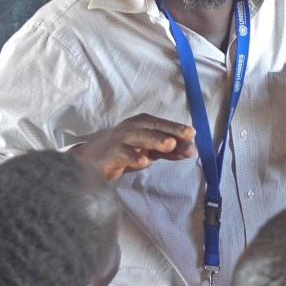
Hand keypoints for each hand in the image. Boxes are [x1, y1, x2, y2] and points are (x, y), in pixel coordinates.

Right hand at [72, 114, 196, 180]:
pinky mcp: (111, 152)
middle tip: (186, 135)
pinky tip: (144, 162)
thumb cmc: (126, 150)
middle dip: (170, 132)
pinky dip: (134, 158)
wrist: (93, 157)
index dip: (178, 129)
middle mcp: (133, 127)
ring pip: (140, 138)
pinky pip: (124, 154)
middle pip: (154, 128)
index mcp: (144, 123)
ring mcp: (121, 139)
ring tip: (169, 145)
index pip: (163, 125)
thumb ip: (169, 150)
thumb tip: (191, 150)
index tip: (193, 134)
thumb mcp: (149, 150)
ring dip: (155, 141)